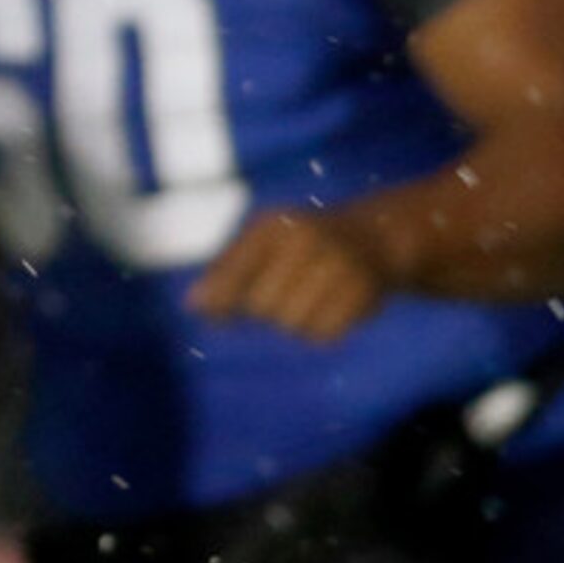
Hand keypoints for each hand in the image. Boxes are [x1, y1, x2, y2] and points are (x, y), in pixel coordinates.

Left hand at [187, 207, 391, 343]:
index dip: (218, 299)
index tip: (210, 316)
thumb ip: (225, 271)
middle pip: (260, 306)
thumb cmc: (298, 244)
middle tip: (278, 296)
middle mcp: (305, 241)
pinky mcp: (363, 292)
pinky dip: (320, 331)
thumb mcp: (260, 242)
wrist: (372, 237)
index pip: (233, 271)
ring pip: (292, 324)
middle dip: (262, 310)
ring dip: (292, 323)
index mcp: (272, 226)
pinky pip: (324, 335)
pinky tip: (327, 310)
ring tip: (304, 300)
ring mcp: (336, 265)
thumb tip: (191, 306)